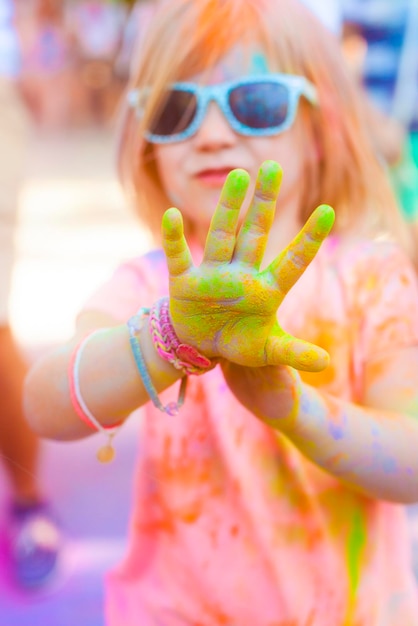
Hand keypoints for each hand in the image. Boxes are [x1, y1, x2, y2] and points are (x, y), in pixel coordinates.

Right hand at [161, 160, 334, 370]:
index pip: (293, 261)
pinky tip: (173, 215)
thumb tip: (325, 364)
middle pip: (255, 233)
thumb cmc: (237, 342)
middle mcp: (241, 274)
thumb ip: (293, 353)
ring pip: (222, 235)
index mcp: (266, 289)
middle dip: (263, 202)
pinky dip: (174, 238)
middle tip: (273, 166)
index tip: (328, 212)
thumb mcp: (266, 351)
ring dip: (228, 207)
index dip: (309, 239)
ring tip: (238, 175)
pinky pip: (179, 257)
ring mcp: (213, 274)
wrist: (200, 346)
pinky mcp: (185, 282)